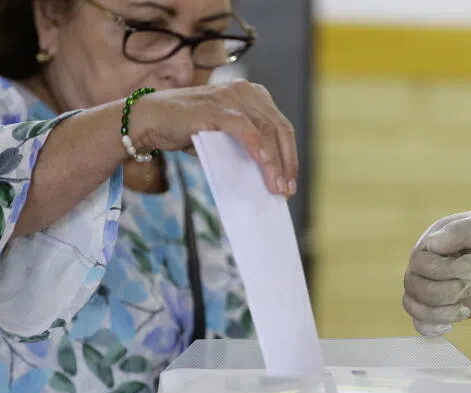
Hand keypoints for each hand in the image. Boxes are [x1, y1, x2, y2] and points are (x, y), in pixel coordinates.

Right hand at [131, 80, 297, 196]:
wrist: (148, 120)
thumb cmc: (187, 130)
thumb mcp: (223, 138)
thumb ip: (245, 148)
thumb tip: (268, 176)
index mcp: (253, 95)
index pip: (281, 127)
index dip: (289, 156)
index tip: (289, 183)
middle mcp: (246, 91)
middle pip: (279, 129)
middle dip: (286, 163)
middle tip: (286, 190)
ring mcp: (231, 97)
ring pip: (266, 131)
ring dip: (274, 163)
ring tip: (276, 187)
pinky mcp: (216, 108)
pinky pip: (245, 129)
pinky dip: (258, 148)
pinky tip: (264, 166)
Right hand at [402, 210, 470, 335]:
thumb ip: (458, 233)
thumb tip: (430, 244)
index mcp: (436, 239)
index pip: (418, 262)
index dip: (444, 271)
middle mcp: (432, 262)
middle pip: (412, 285)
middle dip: (443, 292)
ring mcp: (440, 285)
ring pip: (413, 304)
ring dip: (437, 311)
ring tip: (465, 309)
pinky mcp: (450, 306)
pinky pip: (422, 321)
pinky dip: (428, 326)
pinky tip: (448, 327)